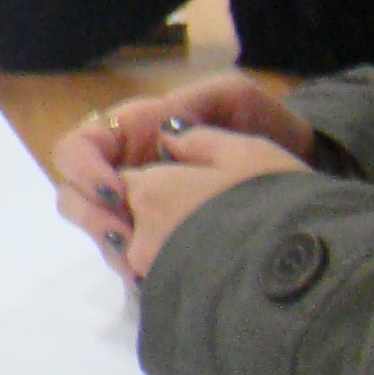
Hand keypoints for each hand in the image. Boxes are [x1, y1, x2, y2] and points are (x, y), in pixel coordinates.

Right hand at [51, 76, 317, 278]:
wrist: (299, 162)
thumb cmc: (262, 123)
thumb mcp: (233, 97)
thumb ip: (197, 101)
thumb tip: (164, 127)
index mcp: (132, 134)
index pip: (78, 148)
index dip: (84, 169)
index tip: (116, 192)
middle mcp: (126, 171)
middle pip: (74, 195)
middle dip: (91, 217)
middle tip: (125, 236)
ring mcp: (140, 210)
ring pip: (100, 232)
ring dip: (114, 250)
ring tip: (145, 264)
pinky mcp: (159, 241)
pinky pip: (132, 260)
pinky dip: (140, 270)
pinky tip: (162, 277)